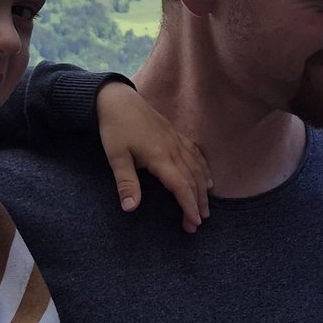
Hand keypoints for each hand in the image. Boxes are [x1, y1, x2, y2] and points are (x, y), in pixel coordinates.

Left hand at [95, 81, 210, 231]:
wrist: (117, 98)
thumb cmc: (114, 128)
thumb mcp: (116, 157)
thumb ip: (126, 183)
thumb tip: (130, 208)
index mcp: (159, 156)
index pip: (180, 186)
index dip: (189, 205)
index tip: (194, 223)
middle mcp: (173, 148)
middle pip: (193, 179)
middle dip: (198, 202)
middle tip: (198, 222)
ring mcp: (176, 140)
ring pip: (197, 167)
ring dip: (203, 188)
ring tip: (206, 206)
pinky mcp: (175, 134)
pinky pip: (196, 153)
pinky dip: (204, 168)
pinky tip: (207, 178)